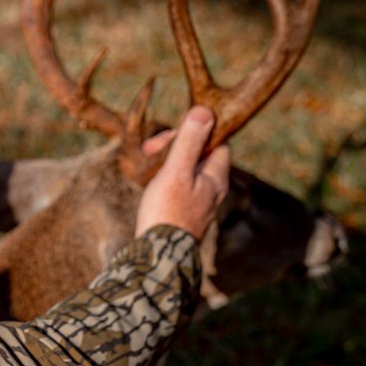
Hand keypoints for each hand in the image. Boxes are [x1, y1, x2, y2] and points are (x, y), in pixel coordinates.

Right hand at [134, 105, 230, 239]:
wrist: (158, 255)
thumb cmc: (167, 212)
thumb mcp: (176, 171)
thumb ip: (190, 142)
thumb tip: (205, 111)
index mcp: (216, 177)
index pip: (218, 142)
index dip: (198, 132)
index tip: (174, 135)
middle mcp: (213, 189)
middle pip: (200, 154)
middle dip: (175, 146)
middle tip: (150, 149)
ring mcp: (200, 202)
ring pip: (187, 170)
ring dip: (168, 162)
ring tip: (147, 165)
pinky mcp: (185, 212)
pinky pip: (179, 185)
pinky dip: (166, 178)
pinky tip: (151, 185)